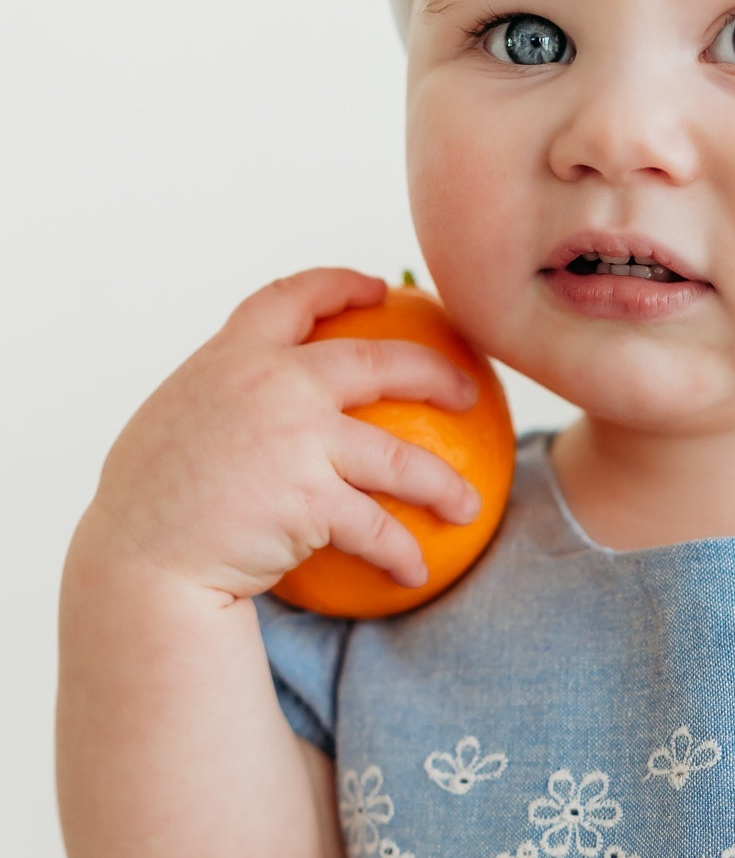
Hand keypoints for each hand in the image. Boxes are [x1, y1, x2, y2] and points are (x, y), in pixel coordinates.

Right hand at [84, 267, 482, 601]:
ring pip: (400, 457)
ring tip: (470, 505)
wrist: (141, 558)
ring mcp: (298, 441)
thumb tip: (249, 408)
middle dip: (434, 372)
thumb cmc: (150, 503)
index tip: (379, 287)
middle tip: (467, 390)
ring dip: (444, 485)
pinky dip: (403, 553)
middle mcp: (274, 384)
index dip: (340, 286)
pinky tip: (416, 571)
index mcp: (234, 356)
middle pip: (378, 362)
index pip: (292, 299)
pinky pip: (378, 529)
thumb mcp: (176, 422)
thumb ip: (222, 401)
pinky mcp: (312, 501)